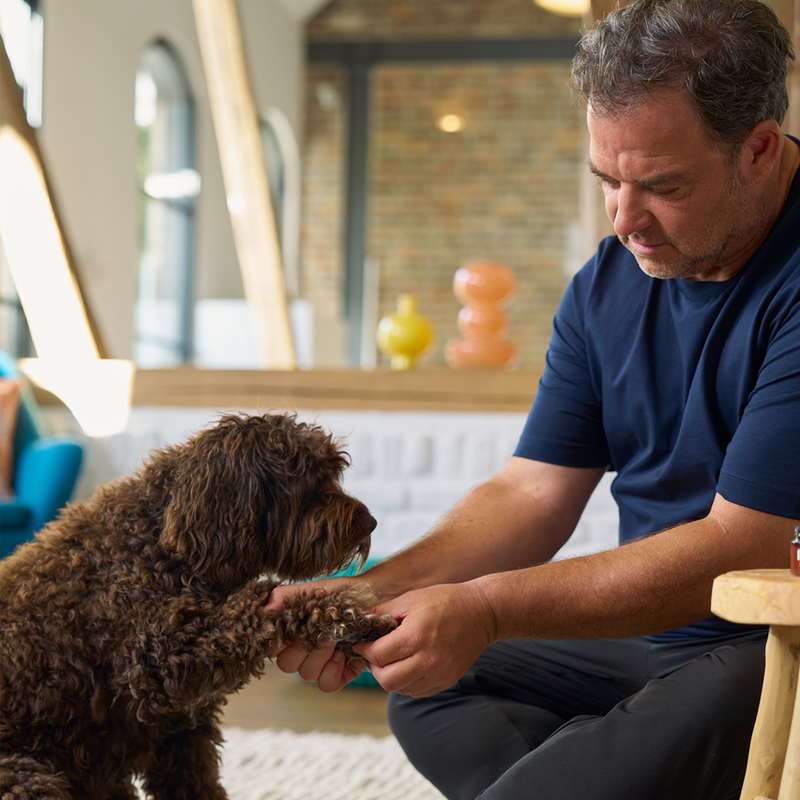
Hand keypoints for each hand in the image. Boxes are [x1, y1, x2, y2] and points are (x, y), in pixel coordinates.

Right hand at [266, 579, 365, 692]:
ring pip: (307, 674)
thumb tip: (267, 609)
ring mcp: (322, 663)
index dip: (280, 643)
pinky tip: (342, 655)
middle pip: (287, 665)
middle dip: (303, 649)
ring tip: (334, 640)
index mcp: (292, 633)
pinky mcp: (341, 673)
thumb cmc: (341, 593)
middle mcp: (303, 651)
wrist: (373, 598)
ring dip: (320, 658)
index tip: (293, 630)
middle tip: (319, 633)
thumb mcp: (312, 590)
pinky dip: (333, 672)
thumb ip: (285, 597)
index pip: (272, 648)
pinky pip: (327, 685)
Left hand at [352, 581, 496, 697]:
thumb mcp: (410, 599)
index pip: (378, 655)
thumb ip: (382, 612)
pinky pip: (417, 691)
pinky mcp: (448, 681)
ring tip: (394, 658)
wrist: (483, 612)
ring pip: (401, 689)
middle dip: (376, 668)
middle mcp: (428, 660)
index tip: (362, 644)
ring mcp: (439, 674)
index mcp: (416, 636)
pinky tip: (411, 664)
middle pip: (386, 680)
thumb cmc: (445, 600)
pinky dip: (408, 682)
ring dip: (392, 676)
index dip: (365, 650)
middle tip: (377, 654)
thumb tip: (357, 620)